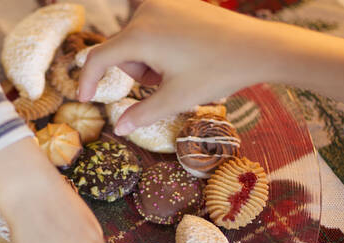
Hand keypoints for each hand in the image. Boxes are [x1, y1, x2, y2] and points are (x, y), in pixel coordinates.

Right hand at [79, 0, 284, 133]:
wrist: (257, 47)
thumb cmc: (216, 72)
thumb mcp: (176, 99)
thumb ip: (141, 114)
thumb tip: (118, 128)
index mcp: (139, 37)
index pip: (98, 59)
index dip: (88, 81)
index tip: (85, 99)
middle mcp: (145, 13)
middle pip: (122, 51)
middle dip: (138, 72)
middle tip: (168, 83)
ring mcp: (162, 2)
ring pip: (138, 39)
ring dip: (151, 59)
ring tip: (181, 67)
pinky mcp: (176, 0)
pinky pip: (154, 26)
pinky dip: (162, 43)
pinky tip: (187, 52)